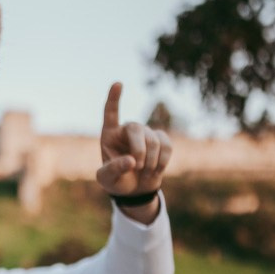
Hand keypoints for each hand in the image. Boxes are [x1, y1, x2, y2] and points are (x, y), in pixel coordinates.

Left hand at [97, 82, 172, 196]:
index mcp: (109, 135)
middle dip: (140, 150)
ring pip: (154, 140)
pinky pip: (167, 145)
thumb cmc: (116, 181)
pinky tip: (157, 169)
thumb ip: (114, 169)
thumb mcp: (107, 180)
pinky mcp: (161, 140)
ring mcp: (145, 134)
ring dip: (151, 161)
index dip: (114, 98)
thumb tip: (132, 161)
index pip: (110, 113)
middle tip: (138, 167)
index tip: (117, 83)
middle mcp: (127, 130)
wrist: (134, 189)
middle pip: (136, 128)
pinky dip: (163, 160)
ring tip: (144, 172)